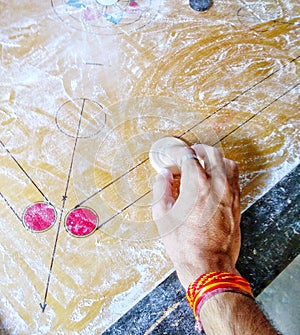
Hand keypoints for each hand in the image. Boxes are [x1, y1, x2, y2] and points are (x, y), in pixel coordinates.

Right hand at [152, 144, 240, 288]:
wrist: (208, 264)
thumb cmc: (184, 244)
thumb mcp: (162, 216)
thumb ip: (161, 190)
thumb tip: (163, 175)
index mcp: (197, 185)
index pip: (188, 156)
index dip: (178, 153)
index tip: (172, 157)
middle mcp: (217, 184)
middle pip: (212, 153)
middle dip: (198, 149)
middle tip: (188, 154)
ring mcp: (231, 193)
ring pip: (227, 162)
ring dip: (214, 159)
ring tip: (203, 164)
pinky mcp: (238, 202)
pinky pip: (235, 177)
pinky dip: (225, 171)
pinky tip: (215, 179)